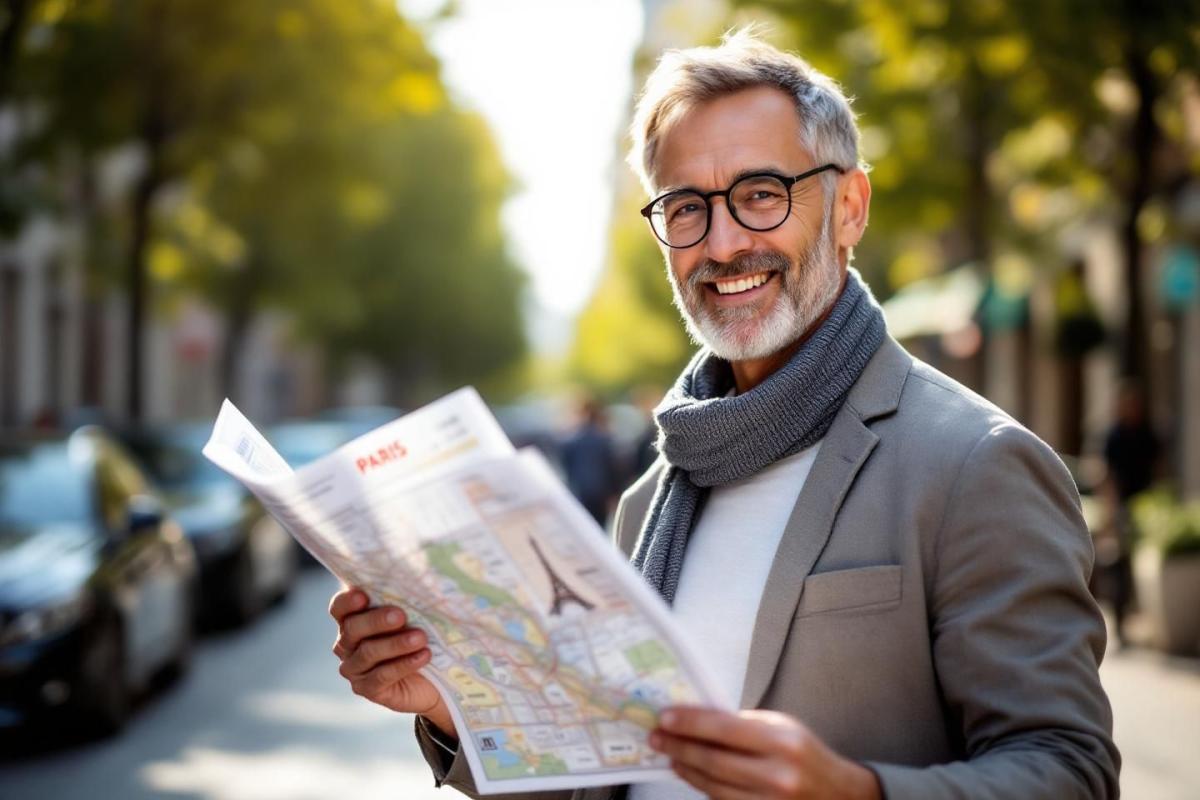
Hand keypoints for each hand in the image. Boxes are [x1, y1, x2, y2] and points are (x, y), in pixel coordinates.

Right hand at [329, 586, 455, 737]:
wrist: (433, 678)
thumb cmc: (419, 635)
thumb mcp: (412, 614)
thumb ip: (402, 598)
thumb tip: (412, 572)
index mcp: (352, 619)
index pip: (339, 608)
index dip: (347, 602)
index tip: (363, 595)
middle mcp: (346, 644)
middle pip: (353, 628)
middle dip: (376, 621)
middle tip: (400, 615)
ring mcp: (354, 669)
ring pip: (368, 652)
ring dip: (396, 644)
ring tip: (421, 637)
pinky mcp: (367, 689)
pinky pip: (382, 676)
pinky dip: (404, 664)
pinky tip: (423, 655)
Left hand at [649, 707, 880, 799]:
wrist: (839, 794)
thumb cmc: (804, 753)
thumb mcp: (782, 726)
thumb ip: (743, 725)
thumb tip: (697, 719)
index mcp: (783, 742)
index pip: (725, 730)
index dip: (691, 723)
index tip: (665, 717)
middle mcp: (778, 775)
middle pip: (715, 761)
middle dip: (680, 746)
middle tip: (656, 736)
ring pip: (715, 786)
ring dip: (686, 768)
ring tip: (669, 754)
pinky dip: (702, 786)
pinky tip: (690, 772)